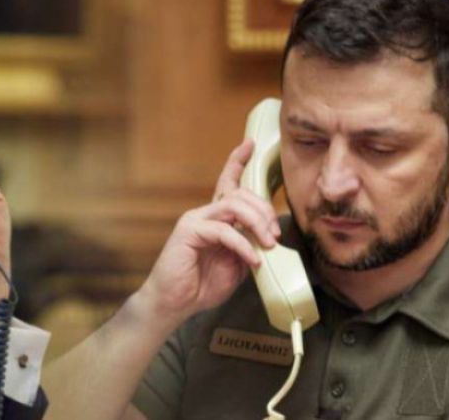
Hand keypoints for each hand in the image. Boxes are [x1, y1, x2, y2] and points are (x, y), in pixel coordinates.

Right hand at [136, 139, 280, 324]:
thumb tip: (270, 240)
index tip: (250, 144)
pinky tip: (252, 260)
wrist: (174, 304)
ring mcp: (195, 220)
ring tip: (267, 245)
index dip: (237, 161)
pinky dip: (243, 245)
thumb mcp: (236, 265)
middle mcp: (204, 213)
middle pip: (240, 193)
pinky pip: (224, 230)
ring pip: (234, 205)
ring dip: (258, 224)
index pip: (227, 183)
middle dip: (264, 210)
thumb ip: (249, 247)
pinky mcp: (188, 231)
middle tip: (275, 235)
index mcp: (215, 219)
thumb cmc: (201, 285)